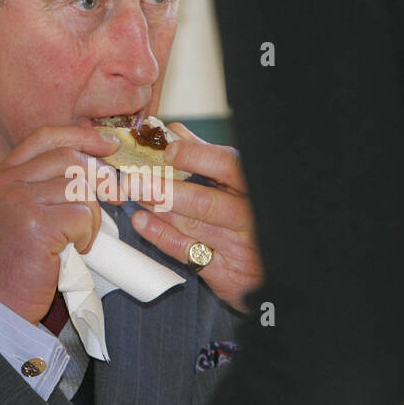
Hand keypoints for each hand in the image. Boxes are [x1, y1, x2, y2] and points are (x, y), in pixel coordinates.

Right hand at [0, 126, 120, 322]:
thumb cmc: (16, 262)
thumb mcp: (19, 212)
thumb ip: (43, 185)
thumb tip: (94, 165)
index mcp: (2, 175)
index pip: (46, 137)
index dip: (82, 136)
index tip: (108, 144)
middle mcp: (7, 183)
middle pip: (69, 158)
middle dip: (100, 176)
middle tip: (115, 197)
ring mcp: (19, 203)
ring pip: (80, 188)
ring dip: (92, 215)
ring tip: (80, 237)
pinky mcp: (36, 226)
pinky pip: (82, 215)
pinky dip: (88, 234)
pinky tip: (74, 250)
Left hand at [126, 123, 262, 312]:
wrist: (269, 269)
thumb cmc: (250, 217)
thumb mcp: (237, 184)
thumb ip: (208, 157)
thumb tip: (175, 133)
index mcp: (252, 188)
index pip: (228, 166)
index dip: (196, 156)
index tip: (168, 150)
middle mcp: (248, 217)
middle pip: (205, 201)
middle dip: (164, 189)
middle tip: (135, 180)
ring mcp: (237, 246)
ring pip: (192, 226)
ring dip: (157, 208)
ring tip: (134, 194)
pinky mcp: (224, 271)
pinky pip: (186, 252)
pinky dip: (160, 235)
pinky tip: (142, 221)